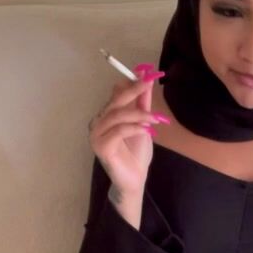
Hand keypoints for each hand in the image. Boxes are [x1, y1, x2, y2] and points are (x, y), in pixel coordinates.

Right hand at [87, 64, 168, 195]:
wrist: (135, 179)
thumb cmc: (137, 154)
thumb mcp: (143, 124)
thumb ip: (142, 103)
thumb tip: (145, 78)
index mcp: (107, 116)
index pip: (117, 94)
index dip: (131, 83)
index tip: (147, 73)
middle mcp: (98, 123)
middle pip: (116, 102)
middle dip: (134, 91)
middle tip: (149, 83)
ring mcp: (97, 135)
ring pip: (118, 116)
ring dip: (139, 114)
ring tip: (156, 119)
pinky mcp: (101, 147)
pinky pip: (118, 131)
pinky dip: (134, 128)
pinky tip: (146, 130)